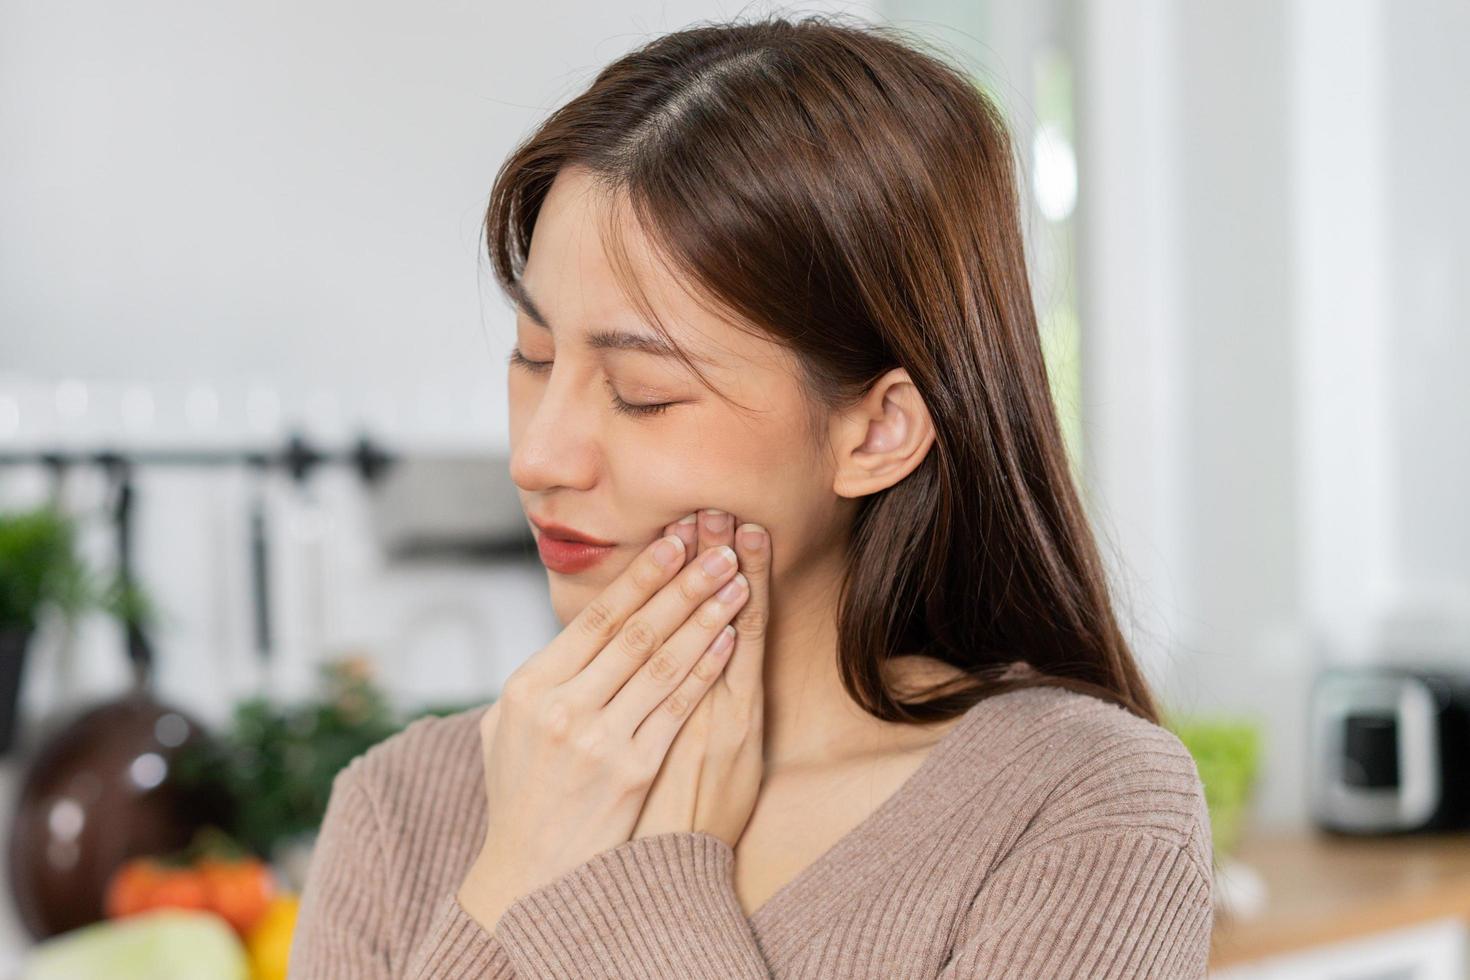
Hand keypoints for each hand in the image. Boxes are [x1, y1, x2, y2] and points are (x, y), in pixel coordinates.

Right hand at [456, 524, 750, 930]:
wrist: (531, 876)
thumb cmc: (522, 796)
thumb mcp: (507, 729)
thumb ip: (540, 680)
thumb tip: (576, 634)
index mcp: (527, 687)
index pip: (594, 619)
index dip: (640, 576)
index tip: (673, 541)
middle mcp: (559, 707)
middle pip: (634, 631)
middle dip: (682, 582)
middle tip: (718, 544)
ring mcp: (595, 739)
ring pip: (661, 661)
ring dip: (703, 615)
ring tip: (735, 579)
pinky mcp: (630, 771)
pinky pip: (676, 706)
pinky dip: (703, 667)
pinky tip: (728, 638)